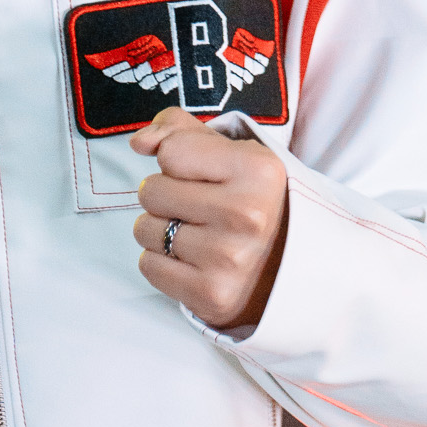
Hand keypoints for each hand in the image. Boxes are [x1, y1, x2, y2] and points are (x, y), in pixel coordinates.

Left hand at [131, 109, 288, 330]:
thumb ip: (179, 131)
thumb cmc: (251, 201)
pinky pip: (148, 266)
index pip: (169, 152)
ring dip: (161, 230)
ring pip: (144, 229)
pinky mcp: (211, 295)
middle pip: (150, 190)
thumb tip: (138, 142)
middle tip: (199, 208)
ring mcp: (229, 259)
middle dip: (166, 196)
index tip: (205, 176)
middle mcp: (247, 215)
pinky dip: (162, 262)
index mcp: (258, 171)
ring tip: (198, 234)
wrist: (288, 268)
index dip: (178, 161)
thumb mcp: (231, 153)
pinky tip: (193, 261)